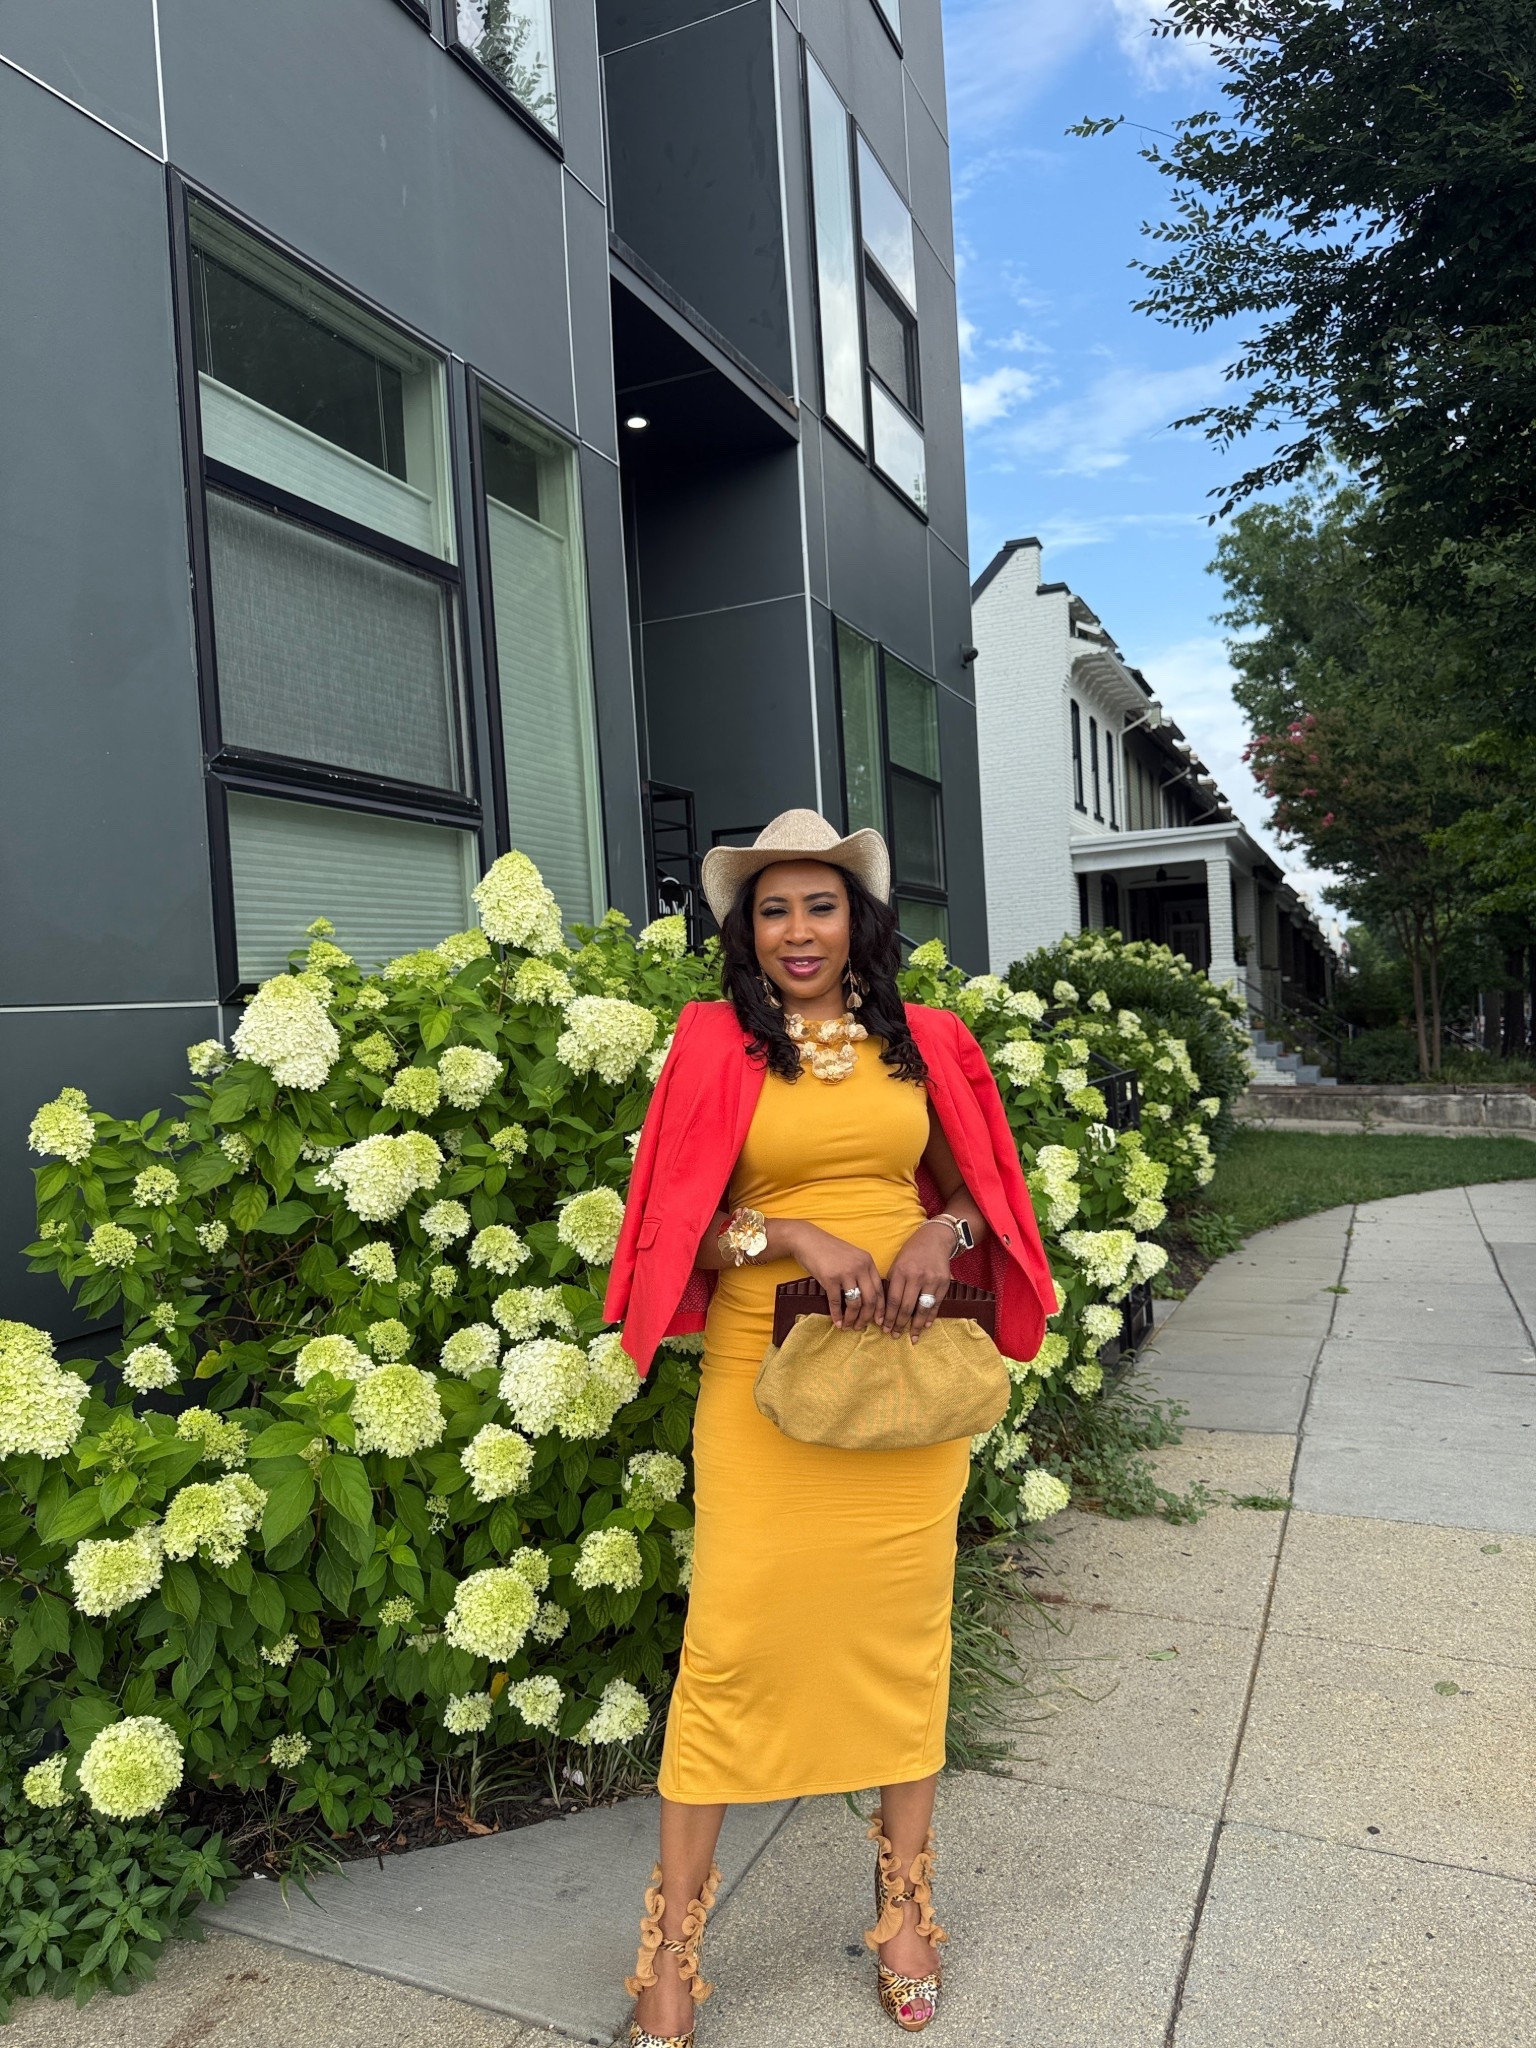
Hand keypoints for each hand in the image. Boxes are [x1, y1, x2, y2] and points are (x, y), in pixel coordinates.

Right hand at [782, 1222, 885, 1330]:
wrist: (807, 1240)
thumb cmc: (829, 1250)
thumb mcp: (852, 1257)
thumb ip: (862, 1272)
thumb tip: (868, 1299)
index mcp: (868, 1261)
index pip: (880, 1289)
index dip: (880, 1308)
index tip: (879, 1321)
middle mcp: (860, 1266)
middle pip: (870, 1299)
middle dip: (867, 1317)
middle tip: (861, 1327)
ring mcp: (845, 1272)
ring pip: (855, 1303)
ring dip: (852, 1318)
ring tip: (848, 1326)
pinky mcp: (830, 1278)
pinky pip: (836, 1302)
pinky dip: (837, 1315)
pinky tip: (836, 1322)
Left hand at [882, 1220, 953, 1340]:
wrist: (934, 1239)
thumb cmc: (911, 1252)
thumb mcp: (897, 1263)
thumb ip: (892, 1283)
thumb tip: (884, 1308)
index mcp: (900, 1271)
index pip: (893, 1300)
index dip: (888, 1316)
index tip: (884, 1328)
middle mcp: (916, 1276)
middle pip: (906, 1307)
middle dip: (899, 1324)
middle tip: (894, 1335)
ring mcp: (931, 1280)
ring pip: (922, 1308)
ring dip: (916, 1325)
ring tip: (911, 1337)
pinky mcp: (944, 1282)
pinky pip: (936, 1304)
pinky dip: (930, 1317)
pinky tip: (924, 1326)